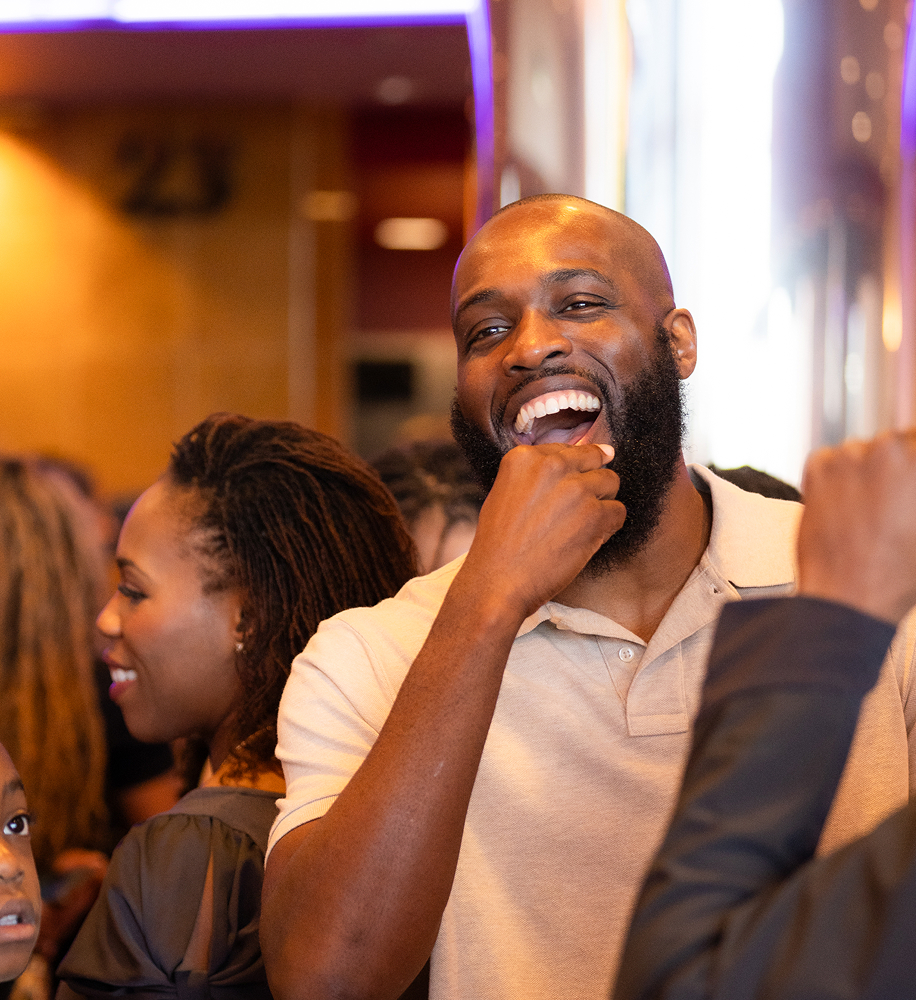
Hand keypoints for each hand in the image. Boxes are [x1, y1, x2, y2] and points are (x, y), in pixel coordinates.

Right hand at [458, 442, 625, 619]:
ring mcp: (576, 489)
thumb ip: (535, 475)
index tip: (568, 487)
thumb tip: (576, 462)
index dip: (572, 470)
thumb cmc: (499, 544)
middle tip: (578, 507)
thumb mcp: (505, 492)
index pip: (566, 450)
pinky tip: (588, 539)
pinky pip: (618, 511)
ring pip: (611, 482)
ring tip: (581, 525)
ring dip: (601, 502)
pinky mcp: (595, 515)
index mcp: (525, 457)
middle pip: (593, 459)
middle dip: (590, 480)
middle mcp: (552, 466)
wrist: (498, 580)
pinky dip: (608, 526)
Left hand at [798, 429, 915, 623]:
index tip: (905, 482)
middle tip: (887, 502)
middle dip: (892, 466)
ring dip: (862, 470)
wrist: (850, 596)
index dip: (912, 463)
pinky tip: (840, 505)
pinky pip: (827, 458)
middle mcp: (890, 450)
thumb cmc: (897, 574)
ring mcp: (852, 456)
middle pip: (893, 443)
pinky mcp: (819, 468)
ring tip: (863, 509)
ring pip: (859, 450)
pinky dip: (831, 475)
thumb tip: (909, 491)